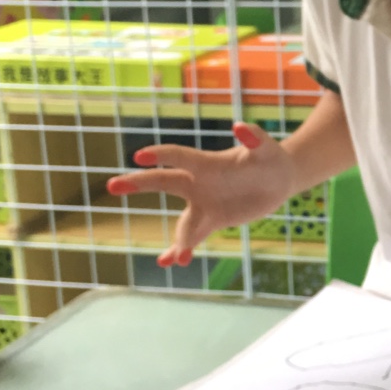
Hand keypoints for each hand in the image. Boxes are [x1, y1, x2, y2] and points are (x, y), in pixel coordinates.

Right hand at [106, 123, 293, 266]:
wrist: (278, 179)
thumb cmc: (270, 157)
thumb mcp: (266, 147)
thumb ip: (254, 137)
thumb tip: (241, 126)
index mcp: (206, 163)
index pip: (178, 156)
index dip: (160, 154)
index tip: (139, 156)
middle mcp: (199, 183)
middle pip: (163, 182)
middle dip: (139, 183)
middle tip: (112, 185)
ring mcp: (203, 203)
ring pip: (182, 222)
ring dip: (176, 239)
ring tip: (170, 258)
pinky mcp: (213, 219)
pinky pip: (193, 236)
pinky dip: (182, 249)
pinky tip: (171, 263)